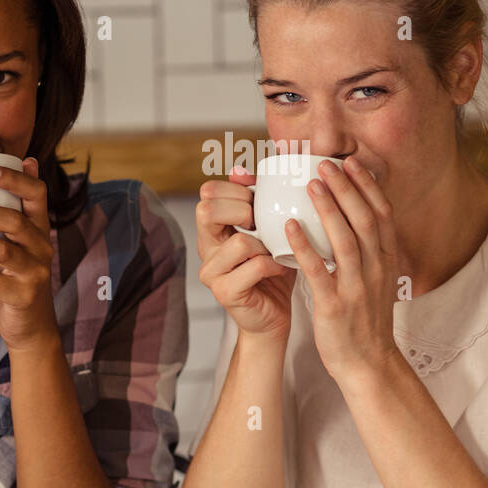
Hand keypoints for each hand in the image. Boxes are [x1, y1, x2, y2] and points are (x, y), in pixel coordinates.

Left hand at [0, 157, 58, 353]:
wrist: (32, 323)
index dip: (15, 179)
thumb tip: (26, 160)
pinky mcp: (22, 294)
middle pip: (14, 220)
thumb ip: (18, 205)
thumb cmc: (16, 274)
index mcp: (40, 226)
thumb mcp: (21, 240)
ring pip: (0, 250)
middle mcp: (42, 245)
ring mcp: (34, 271)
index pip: (37, 193)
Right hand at [197, 165, 296, 339]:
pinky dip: (275, 264)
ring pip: (239, 241)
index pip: (208, 193)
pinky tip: (281, 267)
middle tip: (262, 223)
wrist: (273, 317)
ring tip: (276, 251)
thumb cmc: (272, 271)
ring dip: (266, 244)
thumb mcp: (265, 230)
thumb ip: (253, 201)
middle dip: (243, 210)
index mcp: (212, 229)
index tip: (257, 200)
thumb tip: (240, 171)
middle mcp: (205, 248)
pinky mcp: (225, 292)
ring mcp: (211, 272)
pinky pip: (255, 265)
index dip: (236, 190)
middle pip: (208, 210)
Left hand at [285, 156, 399, 381]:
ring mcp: (356, 288)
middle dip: (346, 188)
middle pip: (364, 220)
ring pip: (345, 240)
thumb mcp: (378, 279)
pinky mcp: (334, 306)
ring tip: (310, 185)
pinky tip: (289, 226)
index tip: (352, 163)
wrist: (368, 363)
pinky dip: (304, 246)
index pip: (382, 214)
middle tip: (325, 165)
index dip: (367, 186)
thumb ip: (369, 249)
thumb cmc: (367, 318)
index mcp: (387, 260)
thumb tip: (355, 215)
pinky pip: (318, 271)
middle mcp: (376, 270)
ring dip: (327, 209)